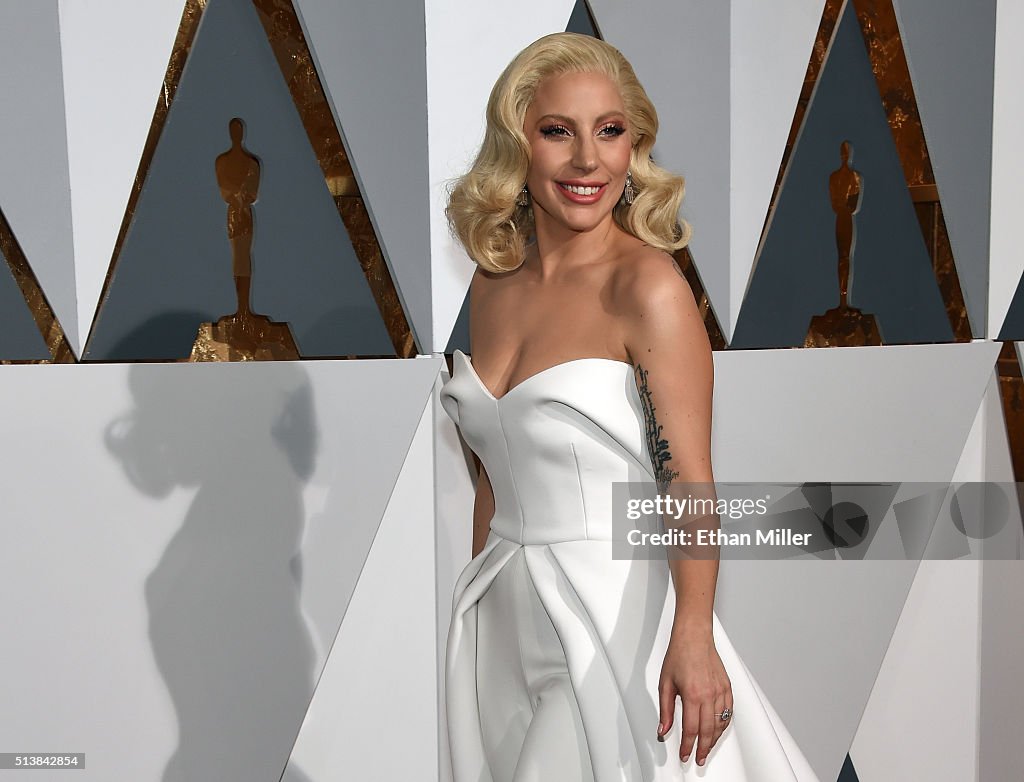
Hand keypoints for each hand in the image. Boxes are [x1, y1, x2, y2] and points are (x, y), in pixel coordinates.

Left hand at [656, 631, 732, 766]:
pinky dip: (724, 724)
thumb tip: (663, 729)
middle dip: (703, 748)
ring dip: (714, 739)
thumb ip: (665, 710)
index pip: (691, 729)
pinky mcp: (727, 687)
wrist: (693, 636)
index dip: (688, 746)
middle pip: (708, 731)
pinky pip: (729, 712)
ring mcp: (720, 691)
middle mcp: (709, 694)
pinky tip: (718, 729)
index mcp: (693, 695)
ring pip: (720, 723)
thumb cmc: (679, 655)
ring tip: (706, 747)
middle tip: (698, 758)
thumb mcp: (665, 683)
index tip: (685, 754)